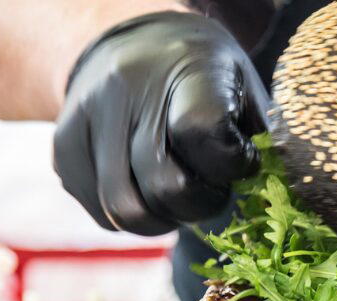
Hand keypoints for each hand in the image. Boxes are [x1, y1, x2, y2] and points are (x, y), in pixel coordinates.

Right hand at [55, 11, 269, 235]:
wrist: (138, 44)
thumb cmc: (209, 81)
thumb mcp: (244, 93)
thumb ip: (259, 144)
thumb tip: (273, 205)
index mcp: (186, 66)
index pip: (200, 131)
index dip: (228, 165)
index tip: (240, 162)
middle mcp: (126, 86)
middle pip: (163, 187)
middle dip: (197, 206)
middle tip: (209, 190)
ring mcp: (86, 116)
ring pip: (124, 211)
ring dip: (161, 220)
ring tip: (178, 196)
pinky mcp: (63, 148)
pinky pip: (100, 213)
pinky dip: (131, 216)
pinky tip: (146, 188)